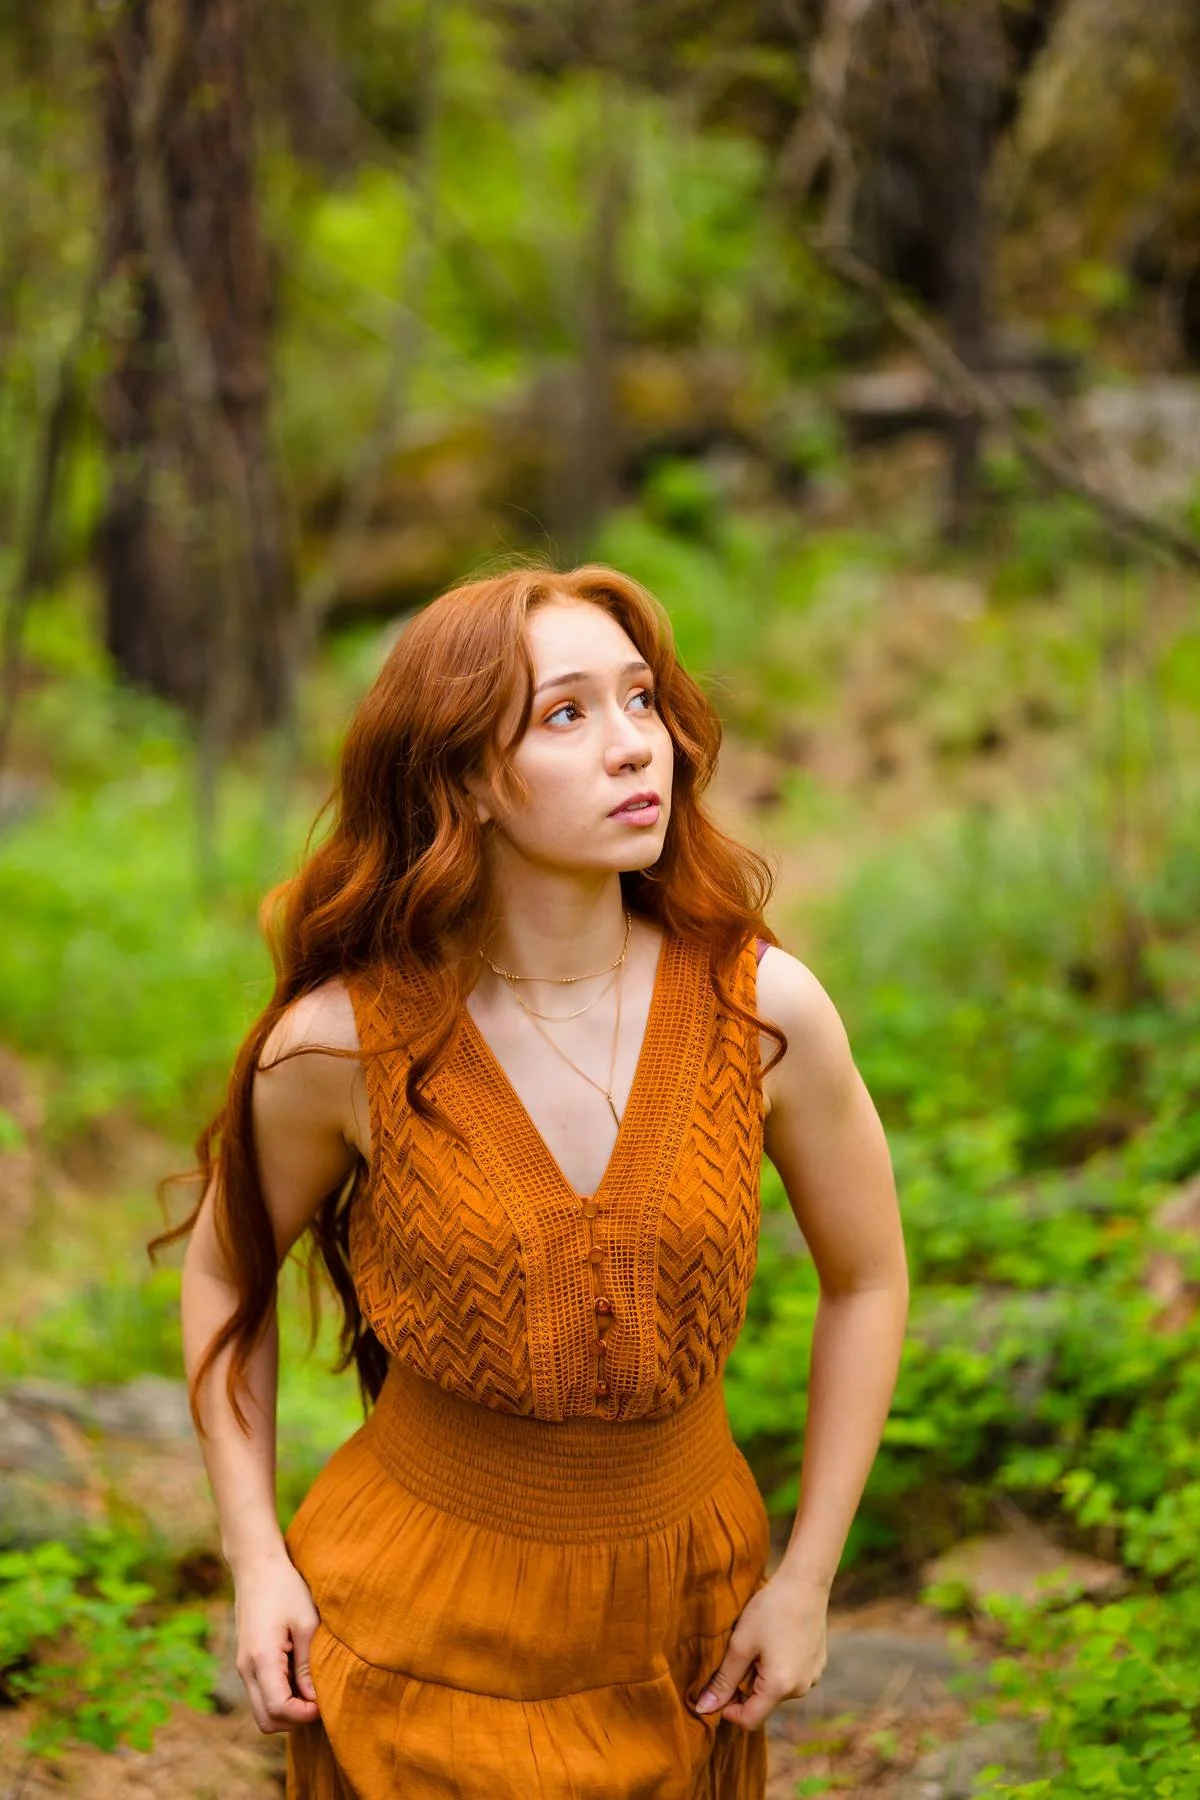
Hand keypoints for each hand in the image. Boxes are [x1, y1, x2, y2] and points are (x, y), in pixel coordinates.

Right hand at [232, 1547, 321, 1733]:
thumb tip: (315, 1701)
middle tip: (320, 1700)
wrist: (257, 1565)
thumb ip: (309, 1665)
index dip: (304, 1715)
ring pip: (261, 1710)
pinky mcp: (245, 1662)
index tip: (326, 1703)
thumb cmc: (285, 1588)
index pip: (279, 1709)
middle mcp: (246, 1669)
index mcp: (261, 1660)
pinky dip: (279, 1696)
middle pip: (267, 1720)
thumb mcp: (306, 1623)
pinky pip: (261, 1693)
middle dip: (295, 1719)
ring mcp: (242, 1667)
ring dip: (287, 1709)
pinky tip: (299, 1676)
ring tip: (311, 1687)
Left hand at [691, 1570, 828, 1730]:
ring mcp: (812, 1677)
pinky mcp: (817, 1665)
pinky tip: (774, 1640)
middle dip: (744, 1687)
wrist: (805, 1583)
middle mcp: (801, 1689)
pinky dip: (777, 1667)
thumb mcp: (740, 1644)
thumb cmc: (770, 1610)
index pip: (750, 1720)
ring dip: (761, 1676)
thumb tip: (704, 1709)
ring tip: (758, 1643)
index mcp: (781, 1687)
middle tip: (738, 1655)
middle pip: (763, 1703)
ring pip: (776, 1689)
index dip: (728, 1710)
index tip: (716, 1688)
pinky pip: (791, 1677)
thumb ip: (723, 1680)